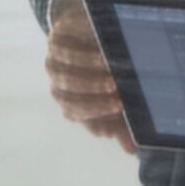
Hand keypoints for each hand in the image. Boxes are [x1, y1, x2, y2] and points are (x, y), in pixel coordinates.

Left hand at [43, 0, 133, 151]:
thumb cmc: (99, 75)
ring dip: (88, 66)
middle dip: (93, 90)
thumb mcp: (109, 99)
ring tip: (109, 64)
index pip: (78, 112)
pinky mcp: (57, 35)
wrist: (80, 37)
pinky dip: (83, 40)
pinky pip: (68, 39)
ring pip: (68, 64)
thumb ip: (118, 122)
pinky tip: (101, 40)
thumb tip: (130, 150)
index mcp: (67, 102)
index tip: (120, 108)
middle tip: (115, 88)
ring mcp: (54, 58)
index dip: (98, 111)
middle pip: (70, 90)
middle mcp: (57, 83)